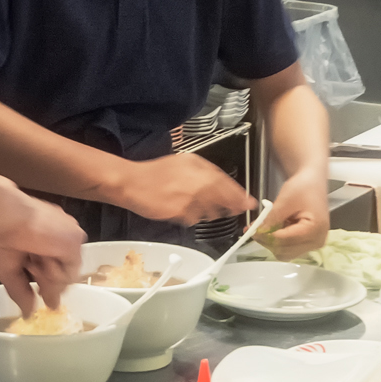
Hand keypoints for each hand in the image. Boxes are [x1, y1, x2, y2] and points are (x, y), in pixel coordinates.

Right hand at [0, 194, 84, 317]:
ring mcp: (68, 237)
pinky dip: (53, 273)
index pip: (53, 266)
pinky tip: (39, 260)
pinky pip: (70, 272)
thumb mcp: (7, 267)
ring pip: (67, 275)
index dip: (47, 282)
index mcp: (42, 237)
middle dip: (47, 282)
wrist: (1, 216)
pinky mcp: (74, 240)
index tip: (44, 296)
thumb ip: (20, 290)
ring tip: (32, 262)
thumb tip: (26, 313)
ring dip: (48, 276)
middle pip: (62, 273)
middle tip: (36, 280)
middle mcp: (59, 235)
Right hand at [118, 153, 254, 226]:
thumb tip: (223, 184)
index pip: (228, 184)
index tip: (249, 202)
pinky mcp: (181, 213)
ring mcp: (190, 200)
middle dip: (232, 207)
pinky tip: (182, 209)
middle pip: (225, 200)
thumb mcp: (183, 162)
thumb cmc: (154, 173)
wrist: (131, 183)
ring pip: (212, 212)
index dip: (240, 195)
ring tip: (195, 205)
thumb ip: (204, 171)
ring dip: (211, 212)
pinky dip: (193, 217)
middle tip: (235, 210)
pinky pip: (196, 219)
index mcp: (199, 168)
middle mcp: (197, 183)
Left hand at [260, 169, 329, 258]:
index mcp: (315, 230)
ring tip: (263, 226)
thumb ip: (272, 218)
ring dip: (271, 242)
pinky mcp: (307, 243)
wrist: (312, 183)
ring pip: (285, 253)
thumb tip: (258, 231)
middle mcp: (316, 241)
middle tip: (253, 228)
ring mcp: (312, 244)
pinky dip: (276, 241)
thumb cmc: (303, 188)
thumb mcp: (285, 200)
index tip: (250, 230)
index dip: (265, 236)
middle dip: (267, 241)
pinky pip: (288, 248)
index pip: (285, 240)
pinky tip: (272, 228)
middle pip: (284, 251)